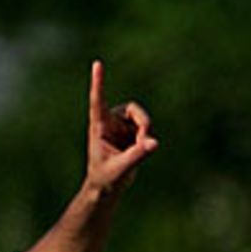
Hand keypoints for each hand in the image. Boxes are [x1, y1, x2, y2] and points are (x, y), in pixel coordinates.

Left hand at [86, 58, 157, 196]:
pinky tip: (141, 150)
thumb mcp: (121, 169)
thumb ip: (137, 155)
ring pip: (141, 119)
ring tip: (141, 148)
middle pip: (132, 109)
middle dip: (143, 123)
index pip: (98, 101)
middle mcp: (109, 122)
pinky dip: (147, 139)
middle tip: (145, 139)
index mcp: (99, 127)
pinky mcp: (131, 132)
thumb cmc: (106, 178)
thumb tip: (154, 143)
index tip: (97, 64)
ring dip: (145, 132)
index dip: (98, 83)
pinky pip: (145, 128)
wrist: (107, 187)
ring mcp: (121, 126)